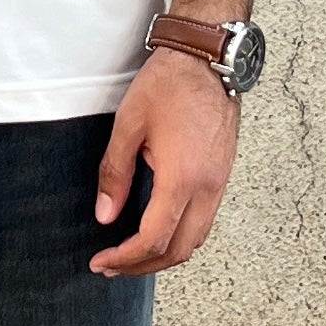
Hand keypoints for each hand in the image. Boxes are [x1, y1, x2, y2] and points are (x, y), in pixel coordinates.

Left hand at [89, 50, 239, 276]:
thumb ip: (115, 174)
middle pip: (180, 250)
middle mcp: (208, 187)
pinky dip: (180, 236)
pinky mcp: (223, 174)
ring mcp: (220, 182)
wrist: (207, 58)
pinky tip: (158, 229)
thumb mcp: (128, 125)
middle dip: (144, 266)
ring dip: (165, 254)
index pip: (154, 239)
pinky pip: (204, 221)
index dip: (126, 257)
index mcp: (182, 178)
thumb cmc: (167, 84)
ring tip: (132, 255)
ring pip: (196, 239)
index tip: (101, 261)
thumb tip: (105, 216)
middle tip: (112, 266)